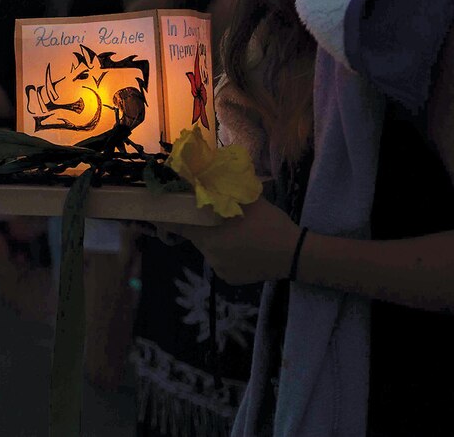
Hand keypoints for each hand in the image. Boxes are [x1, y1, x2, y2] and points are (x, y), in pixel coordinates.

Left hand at [154, 197, 300, 284]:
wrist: (295, 255)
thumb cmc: (270, 224)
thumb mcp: (249, 201)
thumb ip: (226, 190)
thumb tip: (209, 174)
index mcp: (209, 236)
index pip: (177, 226)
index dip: (167, 219)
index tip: (158, 212)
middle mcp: (209, 255)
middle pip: (197, 236)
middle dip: (202, 226)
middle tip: (218, 218)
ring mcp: (219, 270)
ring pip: (210, 249)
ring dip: (217, 240)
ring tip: (239, 233)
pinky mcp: (229, 279)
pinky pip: (222, 262)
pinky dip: (228, 254)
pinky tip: (245, 248)